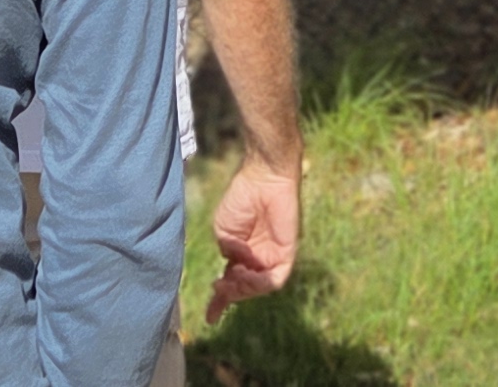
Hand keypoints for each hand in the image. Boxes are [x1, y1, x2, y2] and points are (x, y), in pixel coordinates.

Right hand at [205, 160, 300, 320]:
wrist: (261, 179)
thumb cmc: (241, 199)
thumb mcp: (223, 231)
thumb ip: (227, 253)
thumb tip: (233, 269)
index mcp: (243, 253)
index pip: (232, 282)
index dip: (220, 301)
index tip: (209, 318)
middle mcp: (258, 258)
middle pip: (246, 289)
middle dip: (230, 294)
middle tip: (218, 287)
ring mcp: (273, 256)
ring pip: (260, 287)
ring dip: (244, 289)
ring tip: (232, 278)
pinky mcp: (287, 253)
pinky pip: (276, 277)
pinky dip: (260, 281)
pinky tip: (246, 272)